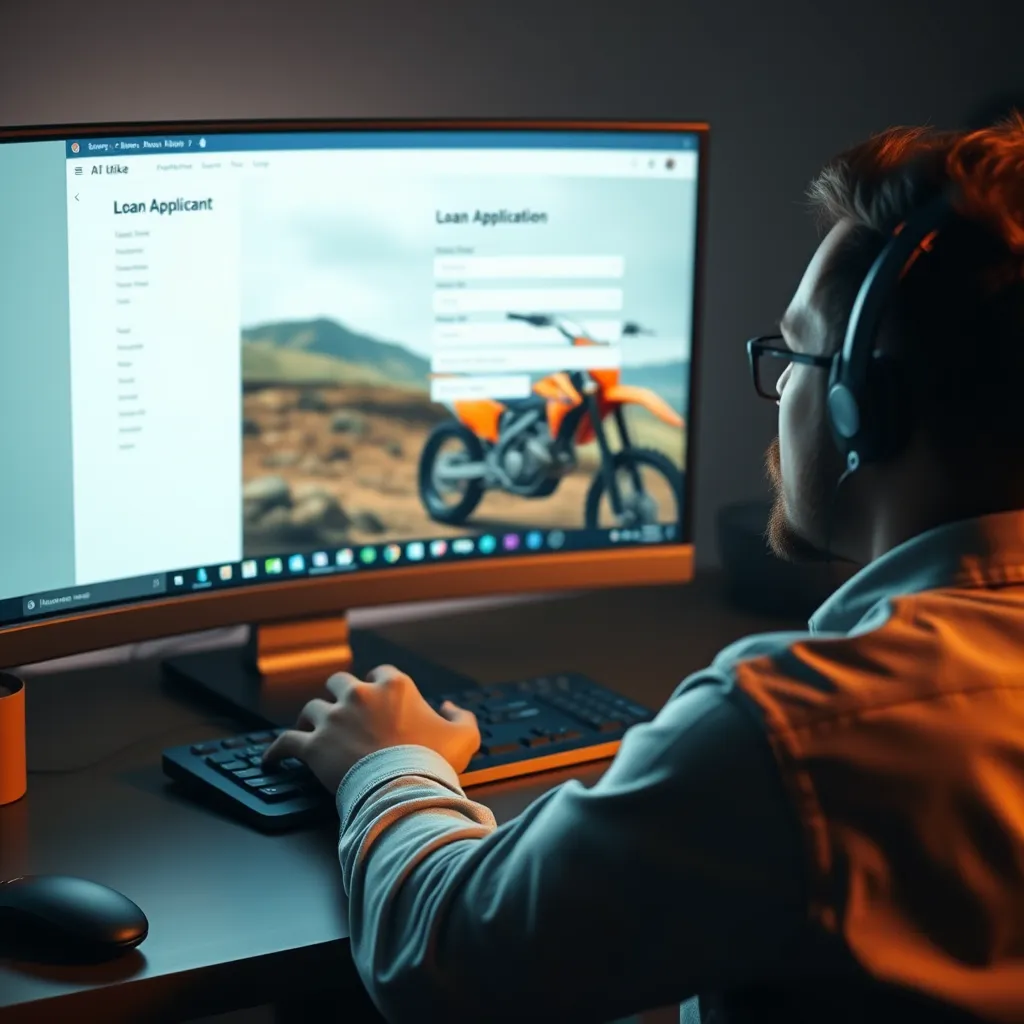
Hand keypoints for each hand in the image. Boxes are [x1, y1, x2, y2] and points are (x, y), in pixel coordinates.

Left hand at [262, 665, 480, 794]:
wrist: (404, 789)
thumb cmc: (434, 763)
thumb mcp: (464, 737)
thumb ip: (462, 716)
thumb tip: (450, 707)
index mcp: (393, 686)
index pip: (381, 672)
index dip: (378, 683)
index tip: (378, 696)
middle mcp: (359, 695)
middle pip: (339, 682)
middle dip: (339, 694)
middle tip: (341, 710)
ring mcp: (333, 719)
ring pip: (312, 710)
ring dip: (312, 720)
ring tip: (311, 730)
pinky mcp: (312, 746)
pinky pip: (285, 744)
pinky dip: (276, 752)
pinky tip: (271, 760)